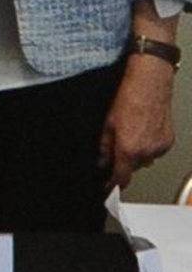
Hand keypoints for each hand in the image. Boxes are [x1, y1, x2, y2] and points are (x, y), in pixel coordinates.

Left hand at [98, 56, 175, 189]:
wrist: (150, 84)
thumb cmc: (128, 99)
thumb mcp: (107, 125)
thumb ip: (104, 148)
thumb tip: (102, 161)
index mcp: (128, 150)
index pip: (121, 178)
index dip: (113, 184)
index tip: (109, 186)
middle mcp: (146, 153)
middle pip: (133, 168)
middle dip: (124, 161)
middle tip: (119, 145)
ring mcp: (160, 148)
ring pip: (145, 160)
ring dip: (138, 153)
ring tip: (133, 133)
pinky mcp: (168, 141)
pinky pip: (156, 151)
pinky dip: (149, 146)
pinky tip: (144, 131)